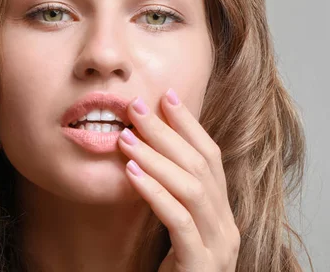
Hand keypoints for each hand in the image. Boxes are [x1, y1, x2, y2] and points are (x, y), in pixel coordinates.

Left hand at [117, 88, 239, 271]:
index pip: (210, 157)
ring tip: (125, 138)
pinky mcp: (201, 265)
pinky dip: (155, 193)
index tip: (165, 96)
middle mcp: (227, 225)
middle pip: (200, 166)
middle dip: (167, 132)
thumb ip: (167, 194)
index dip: (189, 125)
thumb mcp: (171, 225)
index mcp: (221, 211)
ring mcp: (218, 245)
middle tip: (136, 108)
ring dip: (156, 157)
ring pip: (191, 188)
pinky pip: (178, 221)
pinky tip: (131, 174)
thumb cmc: (171, 268)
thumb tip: (142, 153)